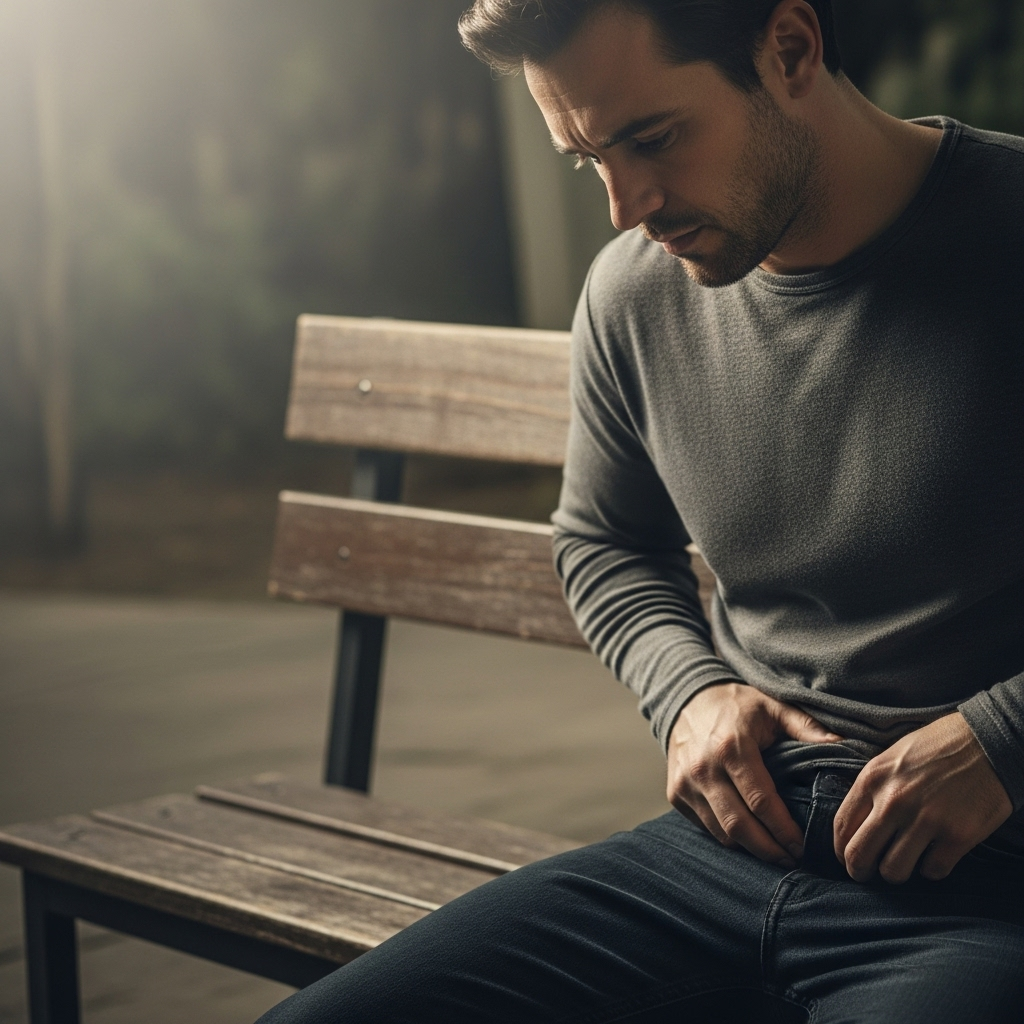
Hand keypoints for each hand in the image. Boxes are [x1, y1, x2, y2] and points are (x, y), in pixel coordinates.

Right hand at [667, 683, 842, 866]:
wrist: (686, 698)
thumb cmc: (737, 705)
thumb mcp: (773, 707)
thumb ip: (807, 727)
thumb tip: (845, 747)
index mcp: (731, 748)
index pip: (761, 802)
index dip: (784, 830)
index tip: (803, 846)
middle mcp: (703, 768)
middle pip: (739, 827)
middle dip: (769, 850)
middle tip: (792, 860)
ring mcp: (685, 783)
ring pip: (721, 832)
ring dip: (749, 848)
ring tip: (774, 851)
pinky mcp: (675, 794)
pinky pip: (705, 827)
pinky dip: (727, 836)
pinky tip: (748, 834)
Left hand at [834, 712, 1012, 882]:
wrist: (986, 742)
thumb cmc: (936, 747)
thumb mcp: (891, 757)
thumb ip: (872, 788)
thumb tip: (855, 824)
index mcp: (873, 778)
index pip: (842, 826)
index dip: (840, 850)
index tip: (846, 858)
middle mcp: (894, 801)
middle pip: (860, 855)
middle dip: (859, 871)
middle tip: (867, 874)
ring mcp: (926, 820)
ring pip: (893, 871)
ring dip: (896, 872)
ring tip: (903, 863)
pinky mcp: (957, 836)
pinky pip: (932, 871)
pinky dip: (930, 869)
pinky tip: (933, 855)